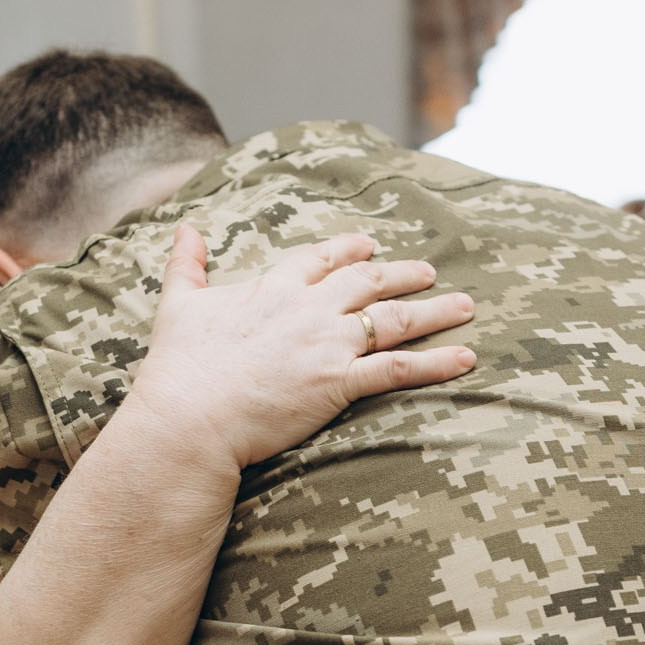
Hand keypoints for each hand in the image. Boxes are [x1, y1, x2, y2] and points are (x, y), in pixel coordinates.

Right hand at [126, 226, 476, 471]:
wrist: (189, 415)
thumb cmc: (179, 366)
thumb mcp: (178, 304)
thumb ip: (186, 264)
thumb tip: (184, 229)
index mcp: (274, 287)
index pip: (321, 259)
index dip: (349, 251)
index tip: (369, 246)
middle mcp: (309, 307)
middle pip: (368, 281)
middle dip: (402, 274)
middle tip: (428, 272)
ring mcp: (327, 343)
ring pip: (393, 318)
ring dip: (434, 309)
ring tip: (465, 305)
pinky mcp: (339, 382)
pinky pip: (399, 368)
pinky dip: (437, 362)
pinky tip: (466, 357)